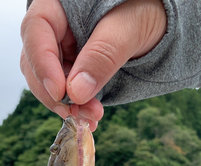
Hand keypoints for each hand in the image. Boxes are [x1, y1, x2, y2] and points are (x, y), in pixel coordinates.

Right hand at [20, 0, 166, 130]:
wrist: (164, 21)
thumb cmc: (150, 6)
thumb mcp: (131, 25)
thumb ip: (103, 54)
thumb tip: (75, 93)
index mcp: (59, 2)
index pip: (36, 30)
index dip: (42, 63)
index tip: (59, 92)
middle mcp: (56, 26)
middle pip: (35, 61)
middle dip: (54, 93)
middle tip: (76, 113)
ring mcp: (63, 49)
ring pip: (48, 81)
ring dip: (66, 105)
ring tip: (90, 118)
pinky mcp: (73, 68)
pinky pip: (66, 91)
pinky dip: (76, 107)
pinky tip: (90, 118)